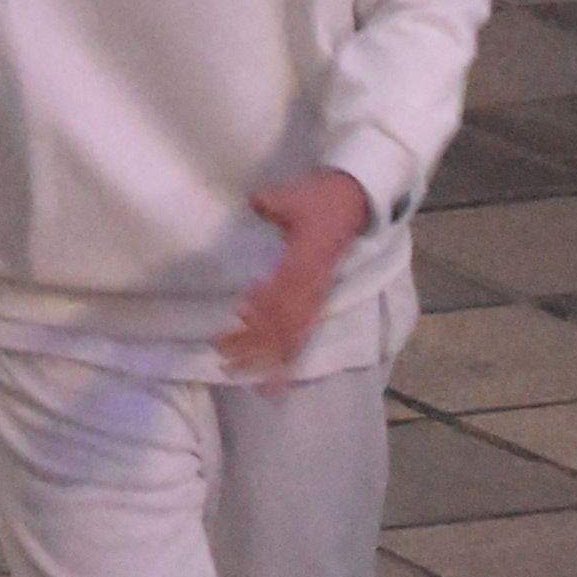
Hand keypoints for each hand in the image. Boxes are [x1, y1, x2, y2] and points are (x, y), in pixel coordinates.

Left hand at [222, 172, 372, 376]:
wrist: (354, 201)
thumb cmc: (320, 199)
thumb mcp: (294, 197)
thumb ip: (272, 203)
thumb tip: (255, 204)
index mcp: (305, 260)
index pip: (283, 290)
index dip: (264, 306)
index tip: (240, 316)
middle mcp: (311, 284)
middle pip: (282, 321)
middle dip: (253, 341)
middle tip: (223, 355)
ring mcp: (315, 294)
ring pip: (290, 333)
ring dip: (265, 355)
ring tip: (239, 372)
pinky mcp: (316, 298)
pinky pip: (302, 333)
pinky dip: (286, 357)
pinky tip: (274, 380)